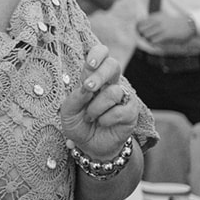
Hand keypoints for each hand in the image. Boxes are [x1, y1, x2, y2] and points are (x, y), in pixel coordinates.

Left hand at [57, 44, 139, 158]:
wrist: (89, 146)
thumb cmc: (78, 124)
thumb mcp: (68, 111)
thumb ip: (75, 97)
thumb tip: (86, 87)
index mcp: (94, 77)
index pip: (102, 54)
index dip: (99, 53)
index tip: (90, 62)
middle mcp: (110, 84)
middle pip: (113, 65)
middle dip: (99, 75)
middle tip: (88, 88)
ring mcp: (123, 97)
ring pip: (114, 91)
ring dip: (97, 107)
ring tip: (90, 117)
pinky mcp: (131, 112)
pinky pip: (121, 110)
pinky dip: (107, 118)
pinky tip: (103, 123)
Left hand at [137, 11, 196, 44]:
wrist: (188, 24)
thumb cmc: (174, 23)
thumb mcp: (162, 18)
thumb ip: (152, 21)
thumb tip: (139, 26)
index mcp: (155, 16)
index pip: (139, 23)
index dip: (138, 29)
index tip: (140, 32)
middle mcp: (157, 21)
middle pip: (141, 30)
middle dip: (142, 35)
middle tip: (145, 37)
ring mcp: (162, 28)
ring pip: (146, 35)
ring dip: (148, 39)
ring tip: (153, 40)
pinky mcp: (166, 35)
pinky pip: (154, 40)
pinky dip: (153, 43)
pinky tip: (157, 43)